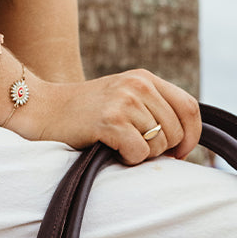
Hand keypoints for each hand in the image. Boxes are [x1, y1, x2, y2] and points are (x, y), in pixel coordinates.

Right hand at [15, 69, 201, 163]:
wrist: (43, 109)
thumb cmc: (85, 114)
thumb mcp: (123, 99)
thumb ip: (153, 109)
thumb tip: (185, 143)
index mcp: (145, 78)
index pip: (190, 107)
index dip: (192, 135)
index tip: (181, 152)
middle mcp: (138, 85)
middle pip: (176, 131)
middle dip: (162, 151)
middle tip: (137, 150)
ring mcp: (124, 101)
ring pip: (159, 144)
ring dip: (142, 155)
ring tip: (120, 146)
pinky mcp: (110, 120)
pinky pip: (139, 153)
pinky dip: (127, 159)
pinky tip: (112, 150)